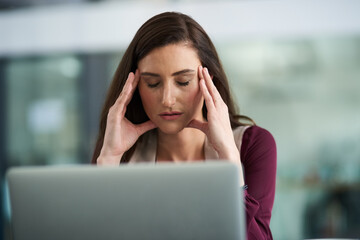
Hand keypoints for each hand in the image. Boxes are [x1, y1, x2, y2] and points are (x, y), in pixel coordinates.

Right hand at [97, 70, 155, 164]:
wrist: (114, 151)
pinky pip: (120, 103)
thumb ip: (147, 125)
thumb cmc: (123, 141)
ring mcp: (114, 111)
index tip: (140, 75)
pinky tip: (129, 88)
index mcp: (121, 110)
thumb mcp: (139, 130)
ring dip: (128, 84)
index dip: (134, 85)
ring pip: (122, 95)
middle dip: (132, 81)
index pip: (129, 95)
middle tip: (137, 70)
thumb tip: (156, 121)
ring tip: (133, 75)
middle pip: (126, 92)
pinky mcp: (113, 116)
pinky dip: (124, 95)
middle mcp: (116, 108)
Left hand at [188, 66, 243, 184]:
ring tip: (201, 69)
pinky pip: (209, 99)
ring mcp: (219, 109)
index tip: (204, 75)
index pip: (213, 93)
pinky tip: (201, 82)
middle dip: (207, 77)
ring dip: (206, 79)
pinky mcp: (215, 114)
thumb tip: (186, 121)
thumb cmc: (217, 138)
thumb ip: (196, 123)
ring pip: (211, 91)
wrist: (225, 147)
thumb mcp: (205, 128)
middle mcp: (221, 107)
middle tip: (202, 66)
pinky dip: (205, 90)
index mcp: (219, 109)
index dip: (208, 83)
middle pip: (213, 88)